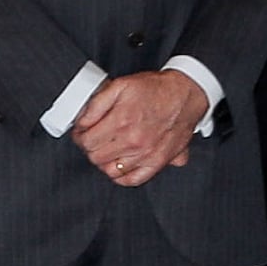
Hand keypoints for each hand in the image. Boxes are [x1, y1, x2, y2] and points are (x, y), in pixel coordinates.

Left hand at [69, 70, 203, 188]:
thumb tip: (82, 121)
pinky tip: (118, 165)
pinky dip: (121, 176)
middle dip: (90, 148)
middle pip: (96, 157)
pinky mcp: (157, 163)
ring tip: (106, 149)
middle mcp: (134, 142)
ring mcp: (146, 155)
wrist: (186, 94)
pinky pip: (133, 180)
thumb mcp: (121, 85)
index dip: (80, 136)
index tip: (82, 132)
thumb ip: (97, 104)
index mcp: (122, 122)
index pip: (87, 141)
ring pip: (110, 170)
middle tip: (92, 139)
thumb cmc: (156, 90)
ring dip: (104, 161)